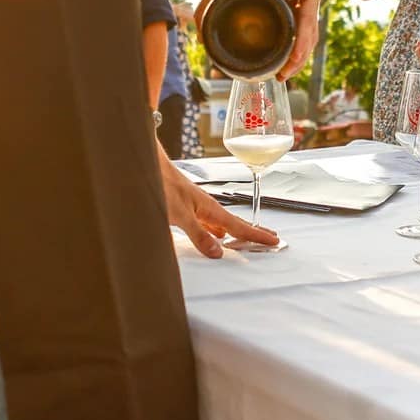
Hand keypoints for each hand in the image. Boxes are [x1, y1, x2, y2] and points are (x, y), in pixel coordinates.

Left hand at [157, 143, 278, 257]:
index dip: (256, 235)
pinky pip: (207, 223)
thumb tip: (217, 252)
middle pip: (234, 223)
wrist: (146, 167)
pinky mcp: (185, 208)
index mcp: (210, 208)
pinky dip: (216, 231)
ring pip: (221, 224)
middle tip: (269, 238)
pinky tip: (213, 234)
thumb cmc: (162, 184)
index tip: (272, 241)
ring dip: (234, 233)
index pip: (239, 226)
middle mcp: (206, 207)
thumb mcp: (180, 215)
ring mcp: (196, 207)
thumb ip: (199, 234)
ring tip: (245, 240)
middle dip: (252, 232)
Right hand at [195, 0, 324, 81]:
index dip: (284, 53)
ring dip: (299, 56)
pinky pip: (310, 19)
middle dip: (293, 60)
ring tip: (286, 72)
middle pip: (303, 35)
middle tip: (281, 77)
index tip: (274, 72)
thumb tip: (203, 46)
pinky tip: (295, 57)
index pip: (290, 30)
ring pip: (309, 31)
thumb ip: (209, 18)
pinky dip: (302, 40)